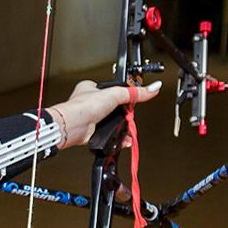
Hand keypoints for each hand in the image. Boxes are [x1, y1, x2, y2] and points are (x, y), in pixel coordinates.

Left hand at [46, 78, 161, 148]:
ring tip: (127, 129)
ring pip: (111, 123)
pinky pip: (108, 135)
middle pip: (114, 108)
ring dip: (121, 127)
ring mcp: (91, 118)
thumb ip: (135, 93)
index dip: (123, 96)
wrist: (74, 126)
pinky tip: (122, 139)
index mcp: (91, 88)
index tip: (132, 100)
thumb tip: (153, 88)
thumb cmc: (84, 106)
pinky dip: (116, 138)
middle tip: (129, 117)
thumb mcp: (115, 94)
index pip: (113, 90)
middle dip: (123, 115)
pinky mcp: (92, 132)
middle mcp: (90, 103)